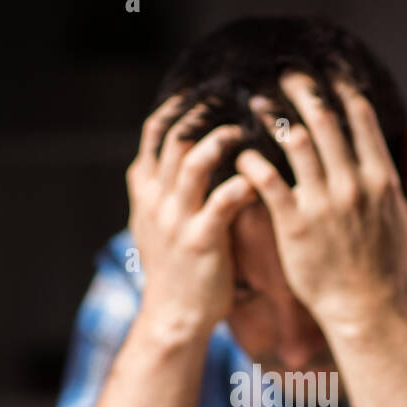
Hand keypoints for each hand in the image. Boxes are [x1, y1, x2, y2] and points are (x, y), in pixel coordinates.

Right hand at [126, 96, 257, 339]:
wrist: (173, 317)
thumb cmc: (175, 269)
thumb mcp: (154, 223)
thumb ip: (163, 187)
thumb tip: (177, 151)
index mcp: (146, 190)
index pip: (155, 131)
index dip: (181, 104)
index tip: (207, 89)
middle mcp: (156, 200)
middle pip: (175, 136)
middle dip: (205, 111)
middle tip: (235, 98)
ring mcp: (176, 220)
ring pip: (193, 162)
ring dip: (222, 140)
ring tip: (246, 131)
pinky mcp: (200, 242)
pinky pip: (222, 201)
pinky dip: (243, 183)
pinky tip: (260, 176)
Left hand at [233, 73, 406, 332]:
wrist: (368, 311)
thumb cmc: (388, 268)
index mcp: (380, 177)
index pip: (359, 117)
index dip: (339, 90)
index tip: (325, 76)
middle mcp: (352, 183)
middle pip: (322, 119)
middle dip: (301, 89)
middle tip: (284, 74)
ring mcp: (323, 203)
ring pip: (293, 142)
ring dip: (270, 116)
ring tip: (252, 104)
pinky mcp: (295, 225)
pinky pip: (268, 181)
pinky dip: (251, 162)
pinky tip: (240, 154)